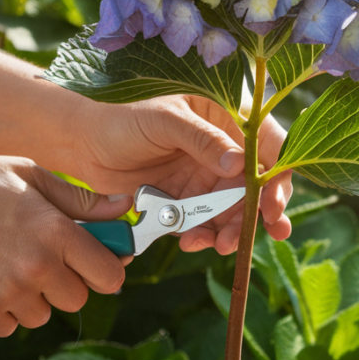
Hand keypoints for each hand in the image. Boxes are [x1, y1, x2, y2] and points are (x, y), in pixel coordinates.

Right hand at [0, 154, 132, 335]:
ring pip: (43, 315)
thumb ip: (80, 200)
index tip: (95, 266)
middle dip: (66, 283)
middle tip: (40, 259)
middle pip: (78, 300)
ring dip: (32, 298)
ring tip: (3, 263)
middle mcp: (37, 265)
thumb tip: (125, 211)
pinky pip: (9, 325)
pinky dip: (1, 310)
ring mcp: (8, 291)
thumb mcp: (27, 175)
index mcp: (56, 230)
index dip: (106, 271)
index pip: (109, 275)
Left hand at [69, 95, 292, 254]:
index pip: (268, 146)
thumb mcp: (166, 120)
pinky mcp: (185, 201)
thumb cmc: (122, 114)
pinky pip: (204, 224)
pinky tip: (193, 242)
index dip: (278, 177)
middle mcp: (222, 150)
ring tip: (221, 245)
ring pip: (232, 211)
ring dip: (231, 231)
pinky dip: (203, 236)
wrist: (81, 141)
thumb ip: (203, 141)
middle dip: (258, 215)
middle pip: (255, 187)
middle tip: (257, 235)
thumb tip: (240, 167)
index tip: (273, 205)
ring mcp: (204, 178)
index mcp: (227, 118)